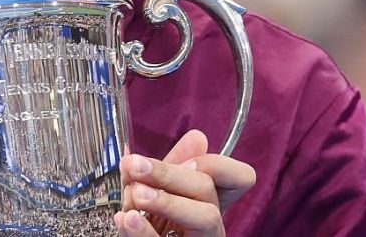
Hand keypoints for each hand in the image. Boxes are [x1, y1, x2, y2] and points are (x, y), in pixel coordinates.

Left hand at [114, 130, 255, 236]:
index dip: (220, 165)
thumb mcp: (156, 190)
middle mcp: (210, 222)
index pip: (239, 178)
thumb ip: (170, 167)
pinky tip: (126, 219)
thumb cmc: (150, 224)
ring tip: (135, 193)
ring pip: (204, 218)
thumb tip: (198, 137)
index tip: (187, 161)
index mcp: (206, 200)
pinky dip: (144, 232)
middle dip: (170, 174)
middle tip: (137, 166)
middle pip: (208, 189)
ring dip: (166, 202)